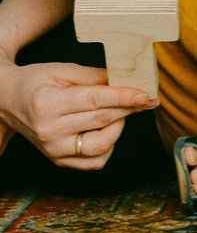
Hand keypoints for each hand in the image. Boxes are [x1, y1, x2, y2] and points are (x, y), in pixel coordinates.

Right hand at [0, 57, 154, 168]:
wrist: (7, 101)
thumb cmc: (37, 82)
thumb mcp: (64, 70)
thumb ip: (96, 76)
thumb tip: (129, 79)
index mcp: (48, 104)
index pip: (95, 101)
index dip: (124, 97)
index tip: (146, 95)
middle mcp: (48, 131)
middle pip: (102, 121)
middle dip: (129, 109)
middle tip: (146, 99)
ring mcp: (52, 150)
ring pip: (101, 146)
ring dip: (119, 128)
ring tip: (119, 112)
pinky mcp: (57, 160)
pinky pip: (94, 162)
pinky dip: (108, 147)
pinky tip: (108, 130)